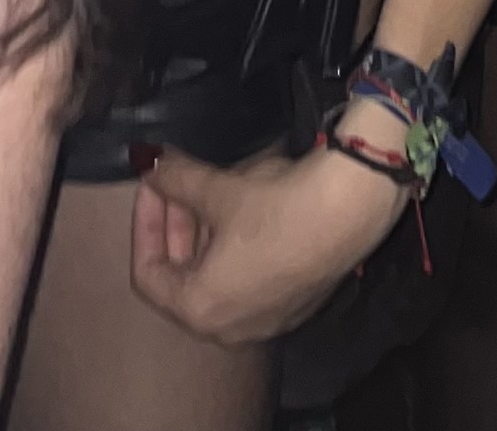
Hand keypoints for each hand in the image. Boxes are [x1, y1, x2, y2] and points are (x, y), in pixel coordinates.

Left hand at [128, 136, 406, 345]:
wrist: (352, 209)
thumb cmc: (277, 207)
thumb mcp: (218, 189)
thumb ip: (176, 180)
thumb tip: (152, 166)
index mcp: (200, 310)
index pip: (148, 274)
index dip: (144, 223)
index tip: (153, 185)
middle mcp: (229, 328)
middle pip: (183, 279)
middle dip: (177, 226)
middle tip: (178, 182)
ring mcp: (266, 320)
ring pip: (218, 278)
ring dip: (207, 234)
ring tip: (213, 188)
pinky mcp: (295, 304)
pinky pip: (250, 280)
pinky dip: (237, 248)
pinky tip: (249, 208)